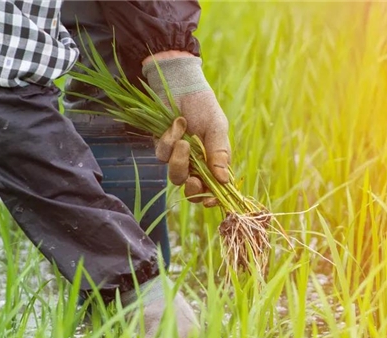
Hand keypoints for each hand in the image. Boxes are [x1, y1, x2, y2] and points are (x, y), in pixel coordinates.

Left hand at [143, 54, 230, 206]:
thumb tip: (224, 180)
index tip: (210, 200)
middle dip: (192, 187)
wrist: (182, 87)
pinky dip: (170, 140)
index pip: (214, 188)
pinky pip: (163, 155)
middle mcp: (196, 165)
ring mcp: (178, 158)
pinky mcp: (163, 149)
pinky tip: (177, 123)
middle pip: (192, 189)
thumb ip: (220, 153)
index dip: (212, 198)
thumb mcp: (217, 128)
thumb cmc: (204, 107)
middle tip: (193, 178)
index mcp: (214, 163)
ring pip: (175, 176)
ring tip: (184, 140)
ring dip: (179, 161)